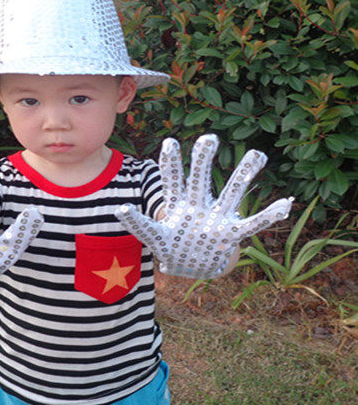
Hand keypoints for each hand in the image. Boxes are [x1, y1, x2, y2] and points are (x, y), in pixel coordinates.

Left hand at [116, 134, 292, 278]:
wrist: (192, 266)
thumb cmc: (171, 246)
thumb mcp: (153, 237)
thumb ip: (138, 223)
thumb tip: (119, 209)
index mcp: (178, 205)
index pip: (172, 180)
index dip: (171, 164)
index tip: (170, 142)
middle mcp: (199, 206)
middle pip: (202, 180)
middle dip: (205, 161)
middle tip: (209, 138)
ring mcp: (217, 218)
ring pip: (232, 193)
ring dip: (244, 175)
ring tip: (257, 154)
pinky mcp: (230, 234)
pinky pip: (252, 224)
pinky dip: (268, 217)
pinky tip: (285, 204)